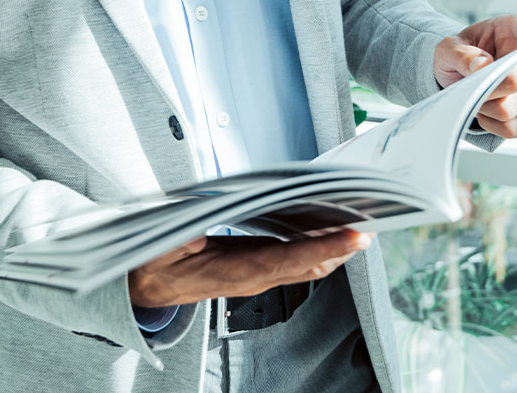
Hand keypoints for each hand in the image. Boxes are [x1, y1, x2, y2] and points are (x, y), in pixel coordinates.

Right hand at [128, 229, 372, 307]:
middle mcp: (251, 278)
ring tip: (360, 229)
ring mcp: (255, 277)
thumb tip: (199, 231)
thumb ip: (178, 240)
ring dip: (334, 250)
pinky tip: (330, 234)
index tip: (353, 237)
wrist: (145, 288)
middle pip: (307, 266)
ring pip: (304, 266)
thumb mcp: (157, 249)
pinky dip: (316, 248)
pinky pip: (293, 262)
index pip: (286, 260)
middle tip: (371, 228)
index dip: (322, 248)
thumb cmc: (153, 264)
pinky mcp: (255, 270)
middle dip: (341, 249)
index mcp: (231, 272)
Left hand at [433, 15, 516, 138]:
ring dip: (484, 108)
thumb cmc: (462, 55)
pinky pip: (512, 128)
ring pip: (508, 110)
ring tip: (478, 94)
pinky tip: (487, 110)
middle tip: (471, 84)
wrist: (465, 74)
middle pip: (513, 82)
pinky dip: (492, 124)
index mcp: (515, 30)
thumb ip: (460, 54)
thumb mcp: (449, 48)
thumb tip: (482, 65)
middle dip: (483, 90)